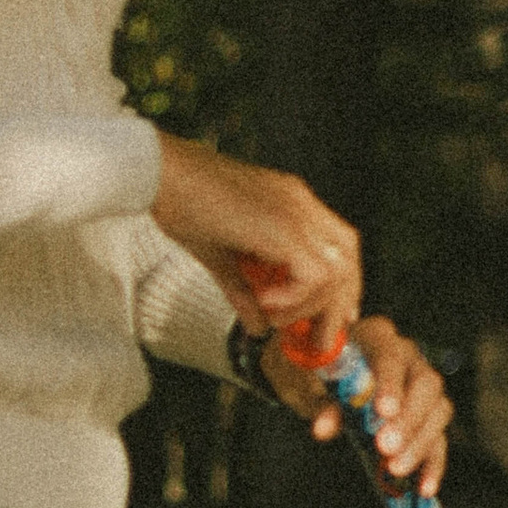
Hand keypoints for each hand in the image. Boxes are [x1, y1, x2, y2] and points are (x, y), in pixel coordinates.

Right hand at [152, 135, 360, 358]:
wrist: (158, 171)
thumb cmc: (180, 205)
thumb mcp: (219, 257)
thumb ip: (244, 292)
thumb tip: (258, 328)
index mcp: (292, 203)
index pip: (340, 244)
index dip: (341, 283)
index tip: (330, 317)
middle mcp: (301, 203)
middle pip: (348, 257)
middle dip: (337, 303)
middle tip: (318, 336)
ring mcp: (296, 211)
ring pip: (338, 269)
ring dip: (311, 305)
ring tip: (275, 315)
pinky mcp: (283, 226)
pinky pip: (314, 274)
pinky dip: (296, 297)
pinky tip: (265, 301)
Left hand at [263, 315, 453, 496]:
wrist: (319, 375)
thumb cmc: (314, 372)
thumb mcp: (309, 381)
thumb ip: (320, 402)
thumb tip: (324, 429)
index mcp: (378, 337)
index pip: (391, 357)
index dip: (391, 384)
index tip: (383, 412)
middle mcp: (409, 357)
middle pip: (426, 384)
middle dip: (409, 418)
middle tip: (386, 446)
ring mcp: (423, 386)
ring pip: (438, 411)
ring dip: (419, 443)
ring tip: (395, 469)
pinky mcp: (427, 416)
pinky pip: (439, 439)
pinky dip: (432, 464)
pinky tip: (424, 488)